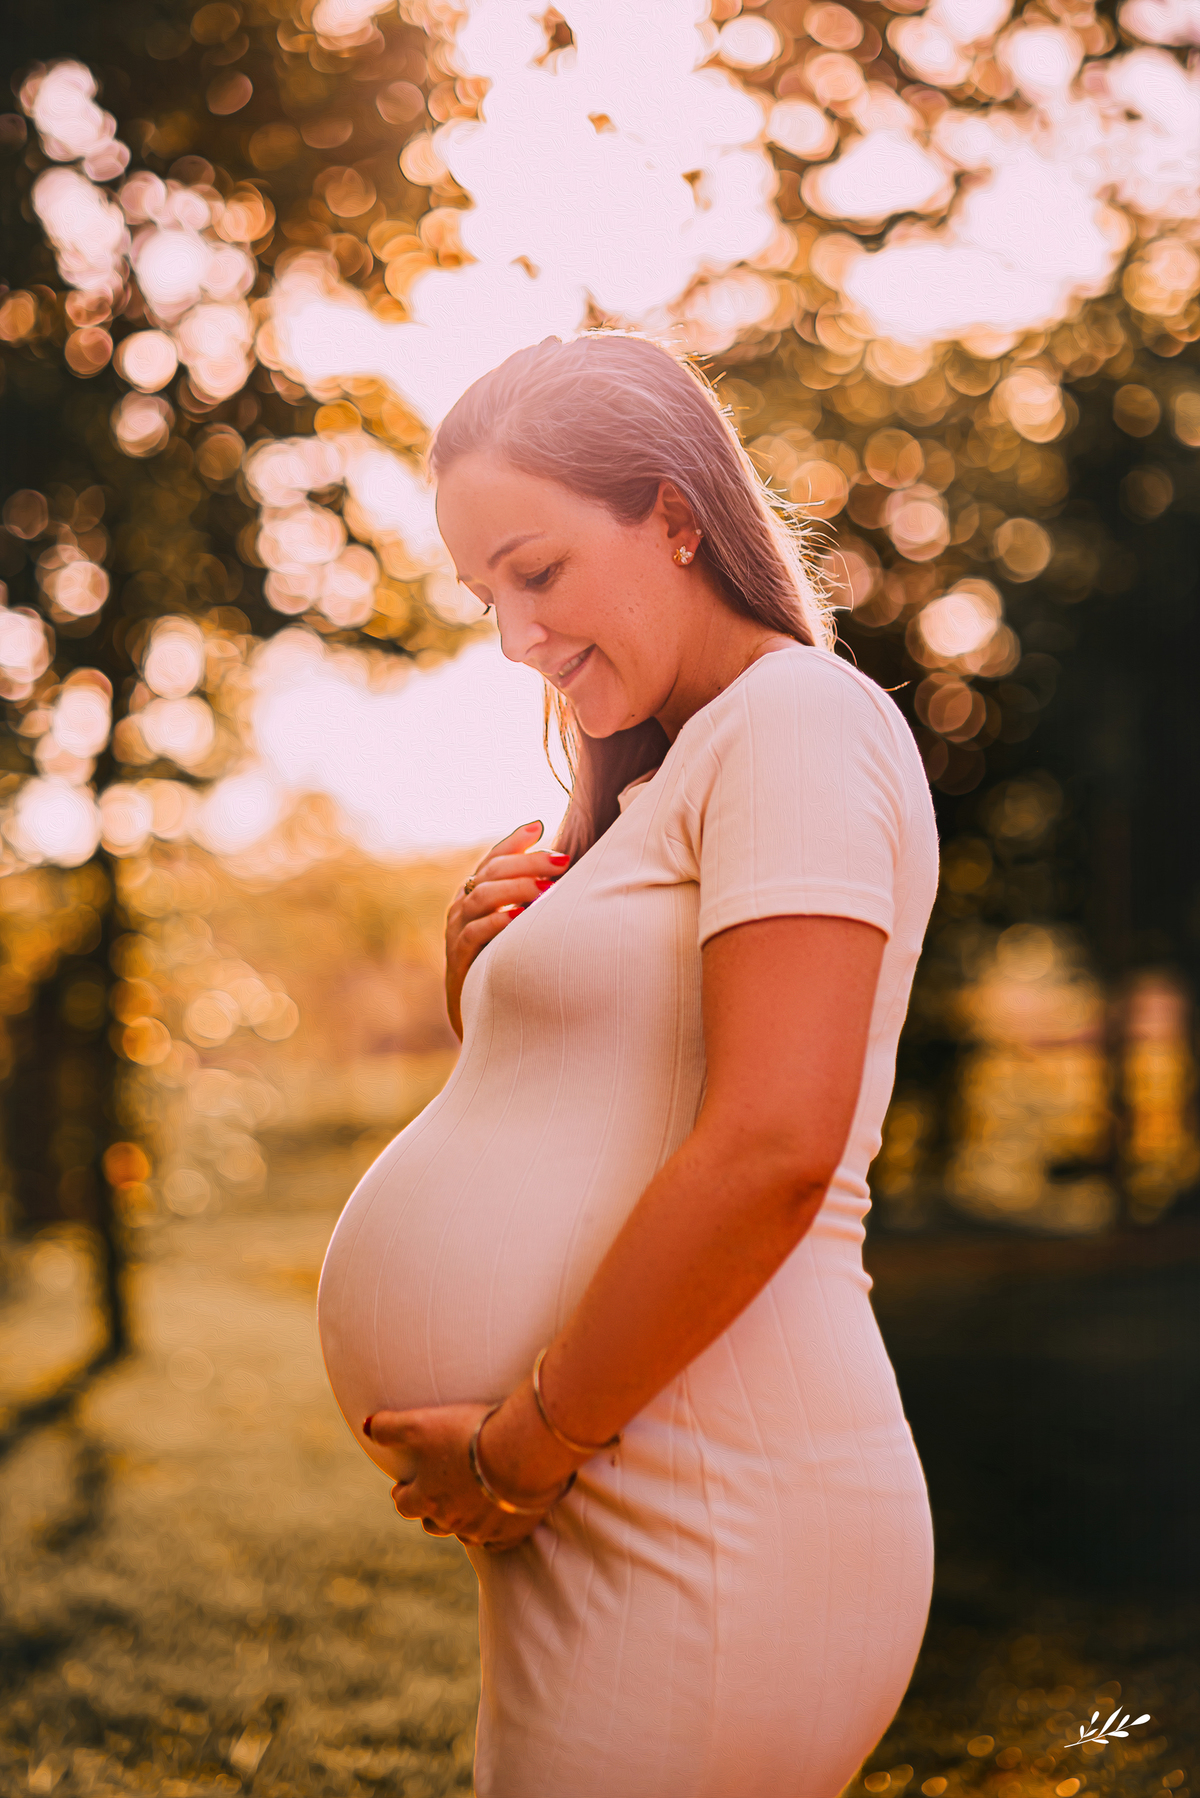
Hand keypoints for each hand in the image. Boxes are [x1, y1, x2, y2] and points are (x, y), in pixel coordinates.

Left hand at [366, 1402, 562, 1551]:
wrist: (523, 1449)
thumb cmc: (468, 1434)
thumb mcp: (420, 1423)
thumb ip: (389, 1427)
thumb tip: (366, 1426)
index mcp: (426, 1498)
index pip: (404, 1504)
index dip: (402, 1494)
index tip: (404, 1486)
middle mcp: (451, 1521)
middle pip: (432, 1524)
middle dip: (430, 1510)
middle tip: (437, 1493)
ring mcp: (483, 1530)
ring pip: (465, 1534)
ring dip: (462, 1520)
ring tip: (468, 1502)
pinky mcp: (512, 1532)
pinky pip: (497, 1541)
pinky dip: (494, 1532)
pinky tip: (498, 1518)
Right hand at [445, 821, 569, 1037]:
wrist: (479, 1013)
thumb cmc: (506, 964)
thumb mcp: (517, 927)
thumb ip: (533, 898)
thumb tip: (567, 865)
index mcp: (474, 894)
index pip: (492, 858)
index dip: (514, 841)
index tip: (540, 826)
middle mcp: (462, 907)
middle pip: (492, 872)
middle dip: (528, 863)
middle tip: (562, 862)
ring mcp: (456, 931)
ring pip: (483, 897)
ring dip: (517, 889)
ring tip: (548, 889)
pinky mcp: (458, 959)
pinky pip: (475, 933)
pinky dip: (497, 922)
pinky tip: (520, 918)